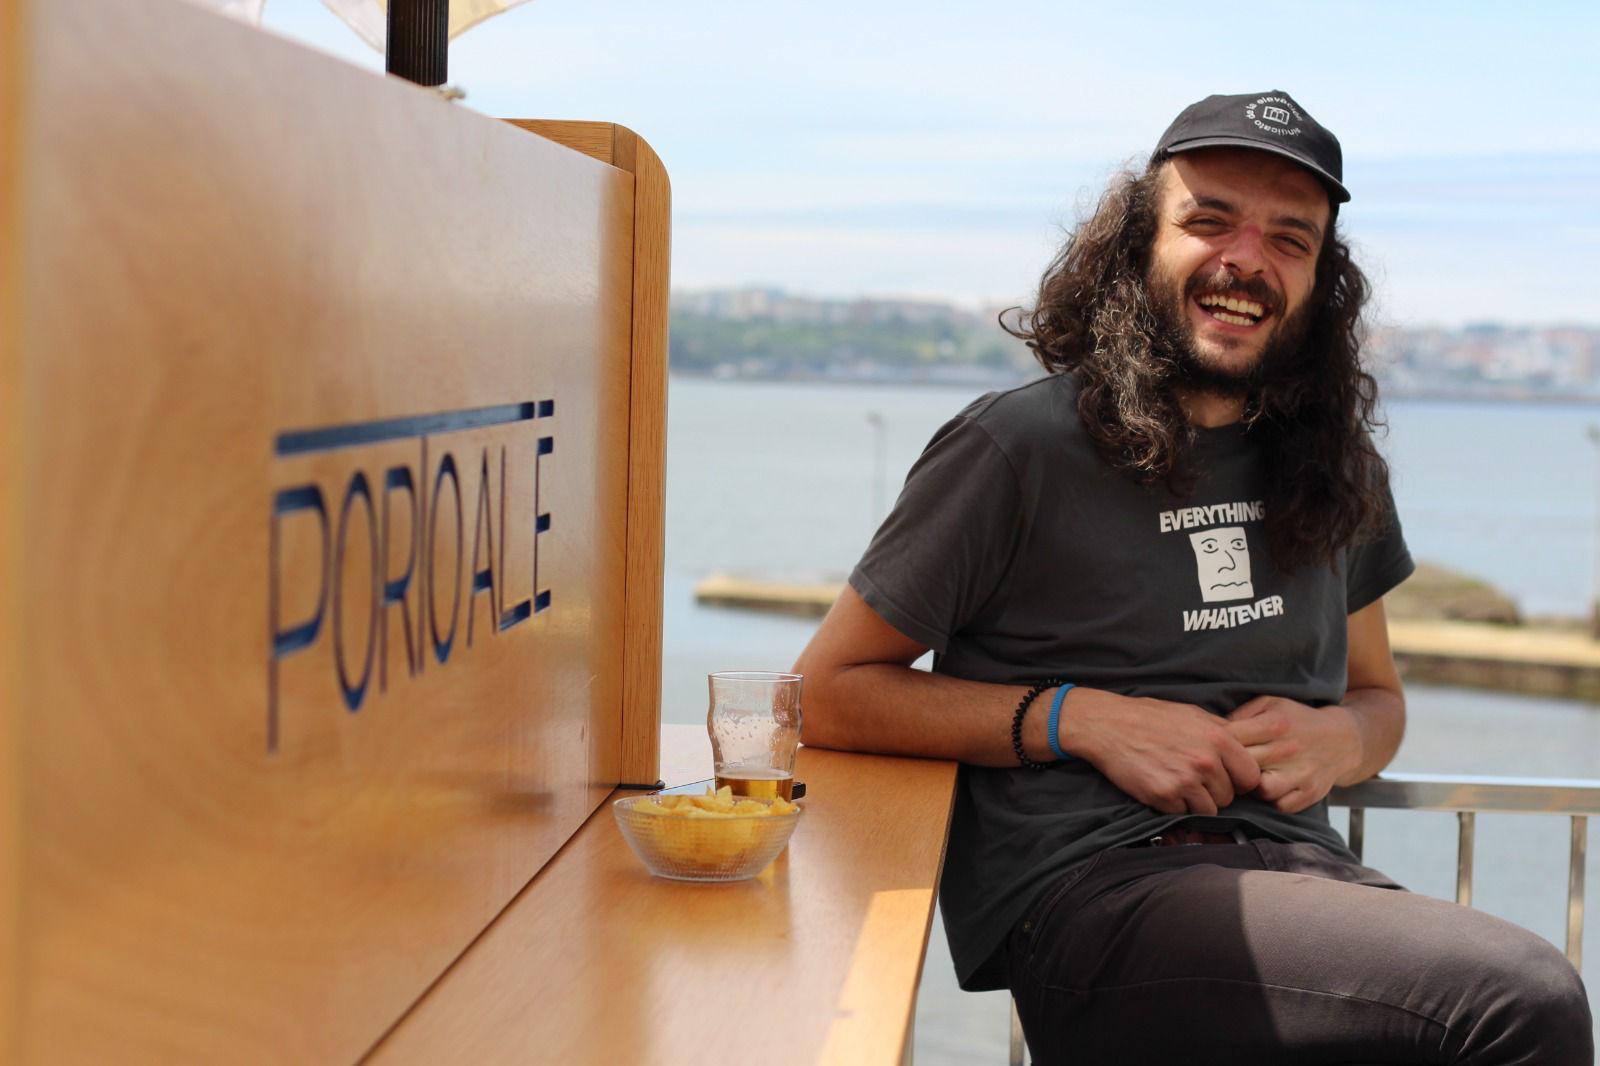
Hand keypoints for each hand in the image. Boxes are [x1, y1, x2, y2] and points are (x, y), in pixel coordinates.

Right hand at [1064, 689, 1261, 815]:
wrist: (1107, 725)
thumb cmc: (1149, 717)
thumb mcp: (1192, 714)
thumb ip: (1222, 731)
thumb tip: (1246, 745)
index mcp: (1219, 739)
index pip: (1251, 777)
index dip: (1239, 780)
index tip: (1226, 777)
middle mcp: (1206, 762)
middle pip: (1229, 797)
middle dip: (1214, 791)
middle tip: (1192, 777)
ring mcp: (1185, 781)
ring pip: (1209, 809)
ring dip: (1195, 801)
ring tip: (1177, 781)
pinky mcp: (1164, 796)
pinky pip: (1183, 813)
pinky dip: (1174, 805)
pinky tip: (1162, 785)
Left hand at [1225, 696, 1361, 813]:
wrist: (1342, 739)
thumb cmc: (1296, 720)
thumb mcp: (1270, 704)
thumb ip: (1241, 715)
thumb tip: (1214, 731)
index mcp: (1276, 723)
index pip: (1232, 739)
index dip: (1218, 745)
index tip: (1215, 748)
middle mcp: (1290, 748)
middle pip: (1244, 765)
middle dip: (1230, 767)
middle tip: (1228, 767)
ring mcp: (1302, 773)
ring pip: (1262, 790)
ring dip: (1252, 787)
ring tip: (1250, 779)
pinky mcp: (1311, 792)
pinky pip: (1281, 805)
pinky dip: (1272, 801)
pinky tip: (1270, 788)